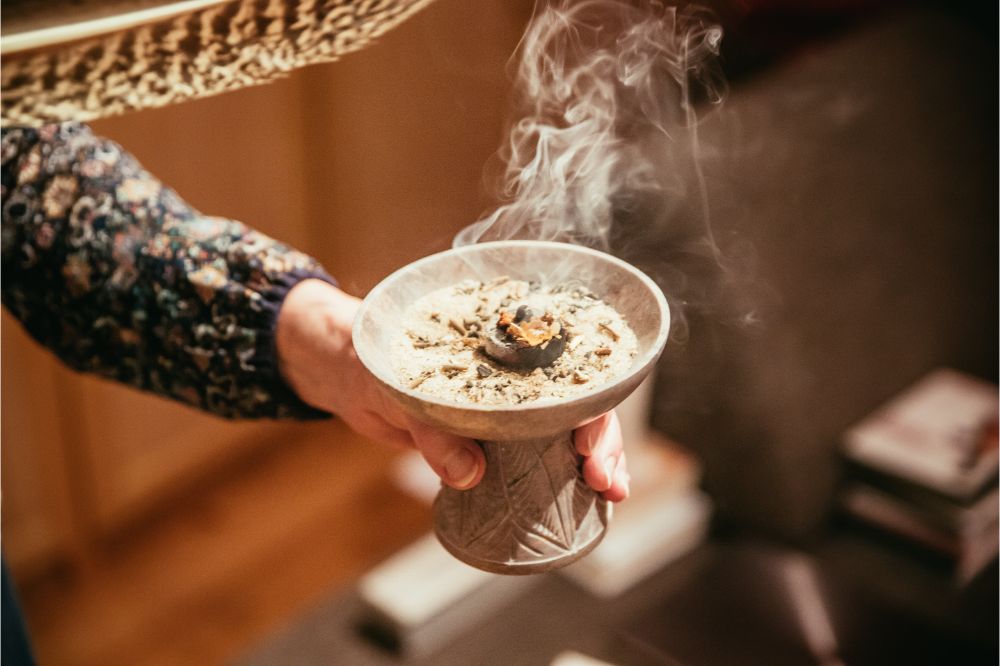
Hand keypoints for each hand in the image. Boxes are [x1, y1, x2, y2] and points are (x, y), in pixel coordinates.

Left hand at [276, 279, 629, 499]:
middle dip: (603, 442)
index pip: (563, 366)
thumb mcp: (401, 390)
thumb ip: (434, 429)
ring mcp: (509, 402)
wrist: (345, 373)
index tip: (590, 444)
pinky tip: (582, 498)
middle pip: (579, 400)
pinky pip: (535, 453)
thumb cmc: (373, 360)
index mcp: (502, 341)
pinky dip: (559, 476)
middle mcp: (515, 370)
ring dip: (592, 462)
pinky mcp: (495, 433)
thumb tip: (470, 474)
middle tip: (608, 484)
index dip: (590, 404)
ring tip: (608, 496)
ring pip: (566, 428)